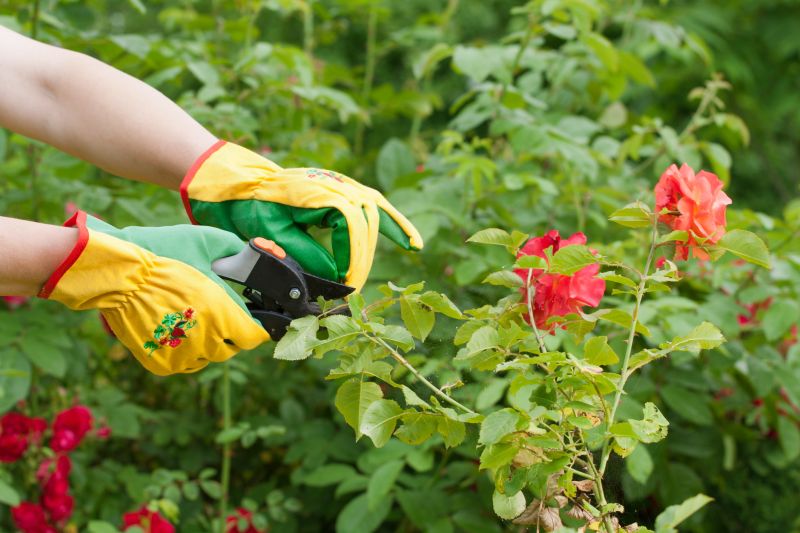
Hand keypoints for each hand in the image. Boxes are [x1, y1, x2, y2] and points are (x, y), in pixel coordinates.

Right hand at [39, 212, 269, 374]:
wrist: (117, 272)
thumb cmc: (163, 252)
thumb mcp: (208, 241)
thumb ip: (238, 251)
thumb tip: (258, 253)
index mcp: (222, 314)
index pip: (253, 336)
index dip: (254, 327)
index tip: (252, 321)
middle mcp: (205, 340)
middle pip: (232, 348)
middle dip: (230, 333)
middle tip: (219, 315)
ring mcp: (183, 356)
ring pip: (209, 357)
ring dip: (208, 342)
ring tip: (195, 320)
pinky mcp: (162, 365)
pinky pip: (185, 362)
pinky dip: (185, 350)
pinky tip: (178, 330)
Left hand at [180, 141, 423, 290]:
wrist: (234, 183)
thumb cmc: (246, 207)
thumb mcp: (269, 235)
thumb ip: (303, 255)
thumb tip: (335, 276)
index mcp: (318, 193)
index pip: (352, 227)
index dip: (353, 258)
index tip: (346, 283)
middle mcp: (333, 183)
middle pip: (366, 221)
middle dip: (365, 255)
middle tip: (356, 285)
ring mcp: (338, 184)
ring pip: (373, 209)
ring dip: (391, 232)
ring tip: (411, 248)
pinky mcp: (337, 190)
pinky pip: (371, 204)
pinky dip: (391, 221)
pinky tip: (410, 240)